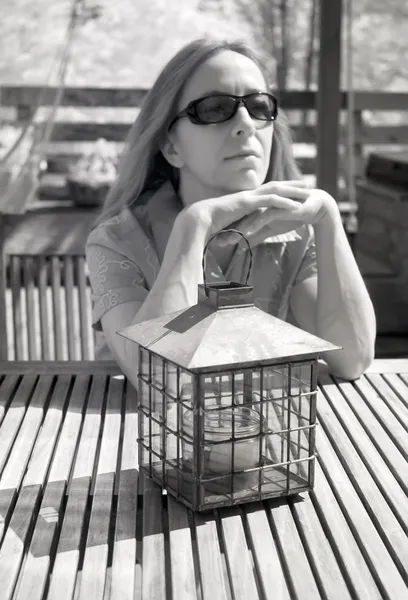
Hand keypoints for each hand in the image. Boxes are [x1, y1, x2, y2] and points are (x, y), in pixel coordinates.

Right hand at [182, 180, 308, 243]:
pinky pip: (271, 201)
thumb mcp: (224, 230)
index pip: (263, 193)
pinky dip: (285, 203)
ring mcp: (247, 197)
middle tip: (306, 184)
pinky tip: (297, 207)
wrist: (196, 223)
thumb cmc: (206, 229)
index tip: (290, 191)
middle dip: (290, 185)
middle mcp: (246, 196)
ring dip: (292, 190)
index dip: (278, 191)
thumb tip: (232, 242)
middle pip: (273, 186)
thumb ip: (232, 231)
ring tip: (308, 191)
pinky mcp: (247, 203)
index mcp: (241, 201)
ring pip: (275, 190)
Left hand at [215, 184, 340, 245]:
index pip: (240, 220)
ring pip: (250, 218)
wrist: (315, 208)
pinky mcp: (279, 207)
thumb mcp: (272, 229)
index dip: (229, 230)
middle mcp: (261, 204)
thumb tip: (245, 245)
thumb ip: (258, 236)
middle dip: (229, 230)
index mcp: (258, 208)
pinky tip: (247, 234)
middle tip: (216, 241)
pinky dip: (255, 225)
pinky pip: (264, 217)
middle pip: (241, 218)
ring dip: (240, 229)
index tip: (217, 242)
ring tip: (229, 240)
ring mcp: (269, 204)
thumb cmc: (293, 216)